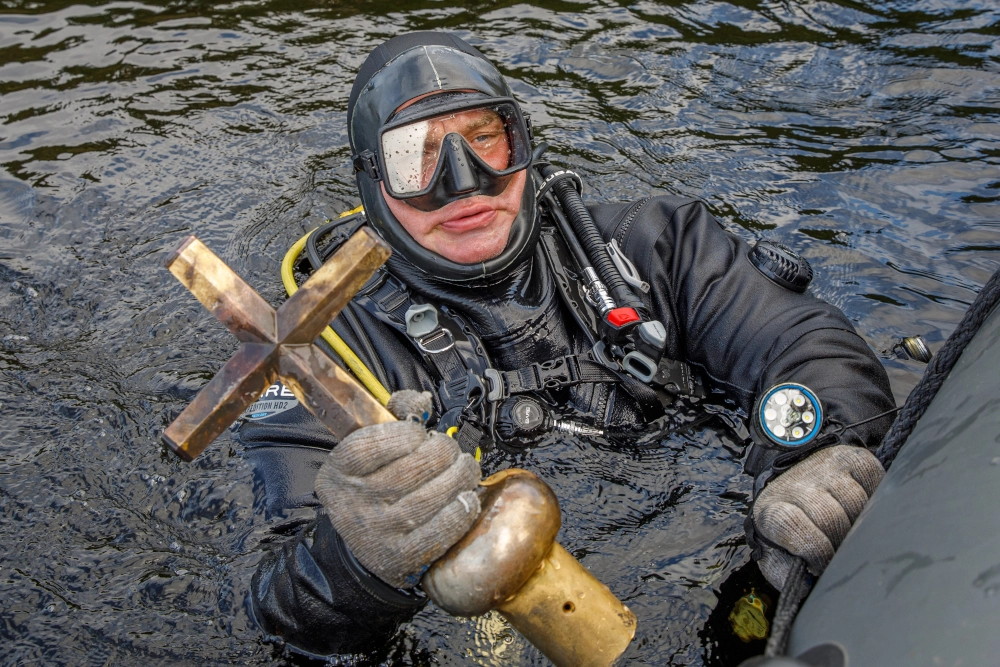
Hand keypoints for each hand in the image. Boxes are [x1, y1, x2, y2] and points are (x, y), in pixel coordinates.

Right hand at [314, 390, 481, 588]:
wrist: (362, 547)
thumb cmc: (370, 488)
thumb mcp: (365, 450)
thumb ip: (391, 415)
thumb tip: (420, 400)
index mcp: (340, 471)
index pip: (370, 445)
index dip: (405, 434)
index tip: (420, 433)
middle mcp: (355, 503)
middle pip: (411, 469)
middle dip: (443, 452)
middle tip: (449, 451)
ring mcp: (378, 533)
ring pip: (432, 497)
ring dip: (460, 476)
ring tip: (464, 469)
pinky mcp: (402, 556)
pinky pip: (441, 530)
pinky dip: (461, 511)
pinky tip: (466, 498)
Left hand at [752, 445, 883, 589]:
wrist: (792, 486)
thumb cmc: (790, 532)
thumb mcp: (779, 557)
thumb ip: (789, 574)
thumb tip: (812, 585)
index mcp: (771, 509)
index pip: (791, 524)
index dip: (815, 550)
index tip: (824, 565)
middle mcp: (796, 483)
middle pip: (829, 516)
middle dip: (843, 541)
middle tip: (846, 551)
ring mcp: (822, 467)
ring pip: (855, 500)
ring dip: (862, 521)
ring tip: (855, 531)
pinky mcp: (848, 456)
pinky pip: (873, 476)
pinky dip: (876, 494)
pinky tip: (866, 506)